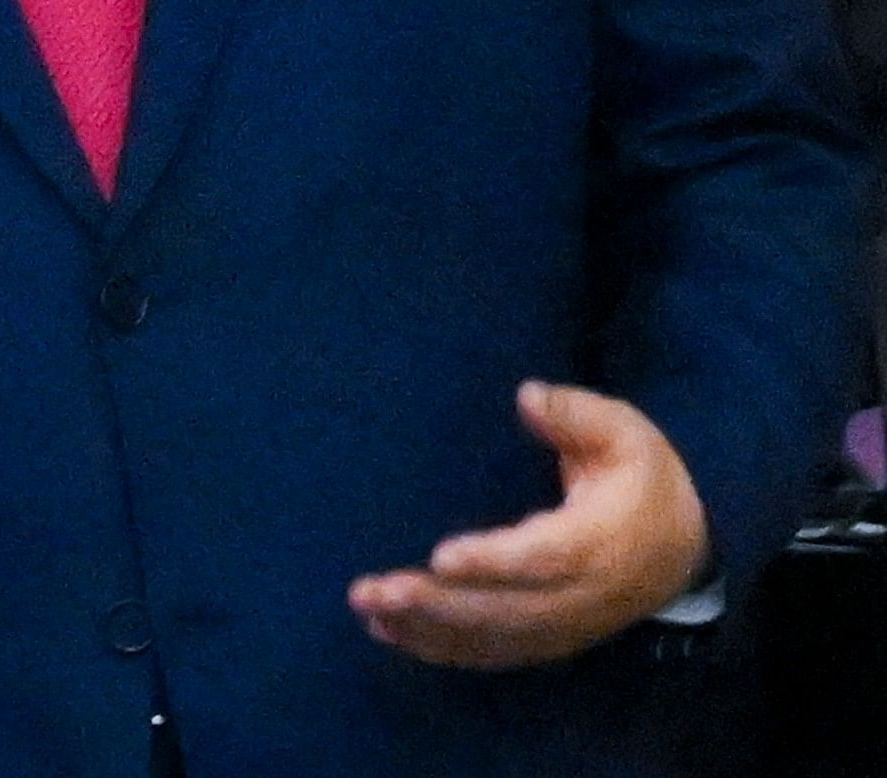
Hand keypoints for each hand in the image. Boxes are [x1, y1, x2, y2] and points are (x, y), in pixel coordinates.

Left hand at [350, 381, 708, 668]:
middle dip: (438, 603)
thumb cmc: (641, 480)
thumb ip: (576, 414)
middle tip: (376, 590)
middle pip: (507, 610)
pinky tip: (386, 631)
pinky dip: (438, 647)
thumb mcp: (624, 434)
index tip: (441, 556)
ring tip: (367, 607)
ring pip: (493, 638)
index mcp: (603, 542)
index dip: (494, 562)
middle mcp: (583, 596)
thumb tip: (528, 395)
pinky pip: (491, 652)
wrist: (681, 548)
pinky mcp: (547, 639)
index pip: (545, 559)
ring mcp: (565, 626)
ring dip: (426, 627)